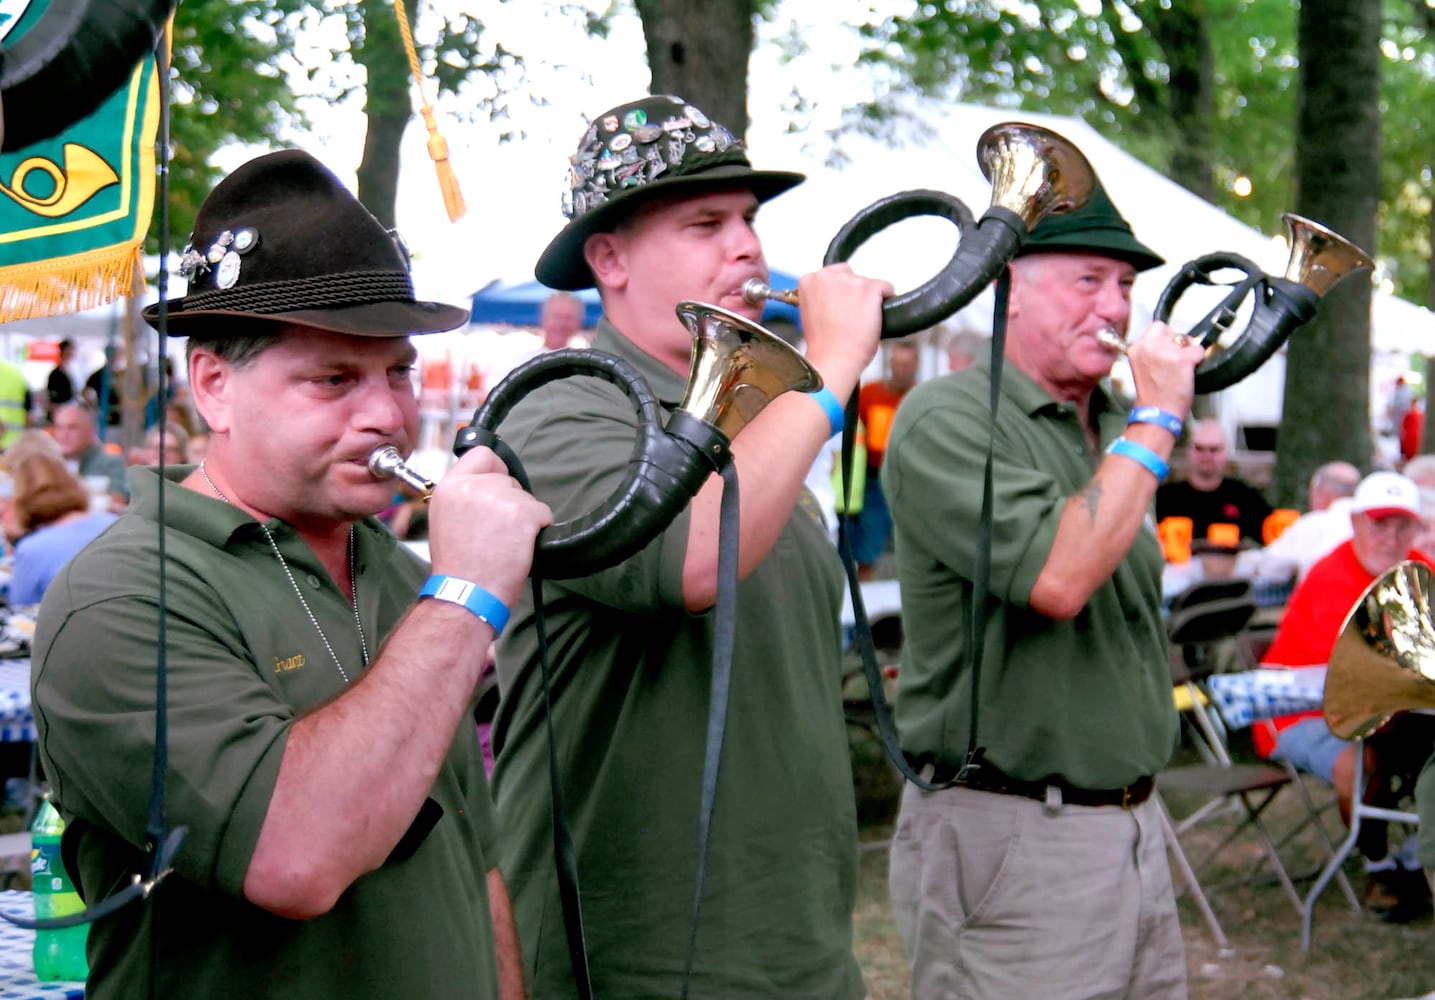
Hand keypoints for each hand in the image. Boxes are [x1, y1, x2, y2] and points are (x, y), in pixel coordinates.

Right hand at [426, 446, 551, 606]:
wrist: (466, 593)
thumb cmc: (459, 567)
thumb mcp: (445, 520)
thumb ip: (464, 497)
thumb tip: (488, 486)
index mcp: (449, 487)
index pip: (482, 455)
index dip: (495, 469)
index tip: (497, 486)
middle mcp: (472, 487)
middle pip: (508, 479)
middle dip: (509, 503)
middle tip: (496, 532)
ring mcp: (499, 497)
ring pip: (526, 497)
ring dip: (523, 518)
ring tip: (505, 544)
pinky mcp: (523, 512)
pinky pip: (543, 512)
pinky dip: (538, 528)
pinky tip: (520, 546)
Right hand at [797, 264, 893, 394]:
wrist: (834, 358)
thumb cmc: (823, 345)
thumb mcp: (810, 314)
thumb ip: (820, 297)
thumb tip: (835, 296)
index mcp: (809, 281)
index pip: (831, 275)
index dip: (839, 293)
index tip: (840, 306)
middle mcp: (827, 276)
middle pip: (850, 275)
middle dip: (854, 291)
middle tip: (853, 315)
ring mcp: (850, 281)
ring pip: (868, 283)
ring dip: (869, 299)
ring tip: (861, 321)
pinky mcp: (869, 288)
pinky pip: (886, 287)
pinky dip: (886, 299)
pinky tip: (877, 316)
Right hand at [1125, 321, 1205, 417]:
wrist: (1157, 412)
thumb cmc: (1152, 395)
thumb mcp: (1142, 366)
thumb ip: (1151, 351)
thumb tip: (1170, 343)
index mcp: (1136, 348)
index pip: (1157, 327)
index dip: (1167, 338)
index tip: (1168, 350)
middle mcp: (1149, 346)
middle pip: (1173, 330)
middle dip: (1178, 343)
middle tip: (1176, 361)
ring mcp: (1166, 351)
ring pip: (1187, 340)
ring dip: (1188, 352)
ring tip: (1181, 369)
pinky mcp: (1182, 359)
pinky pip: (1199, 350)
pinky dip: (1199, 360)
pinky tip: (1189, 372)